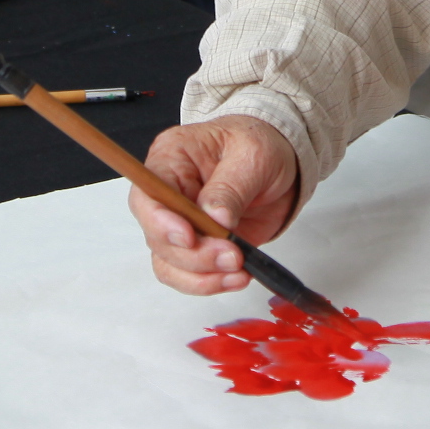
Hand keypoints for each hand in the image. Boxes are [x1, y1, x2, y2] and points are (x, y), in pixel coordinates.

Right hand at [129, 114, 302, 295]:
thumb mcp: (252, 156)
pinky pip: (191, 275)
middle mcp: (168, 194)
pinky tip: (238, 276)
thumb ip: (230, 188)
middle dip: (194, 255)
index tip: (189, 237)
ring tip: (239, 270)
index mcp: (171, 159)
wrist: (282, 164)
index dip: (160, 222)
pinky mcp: (199, 247)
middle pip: (157, 237)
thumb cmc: (261, 146)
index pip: (147, 195)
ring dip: (202, 276)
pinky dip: (212, 282)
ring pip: (169, 263)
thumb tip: (214, 219)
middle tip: (233, 255)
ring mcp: (181, 224)